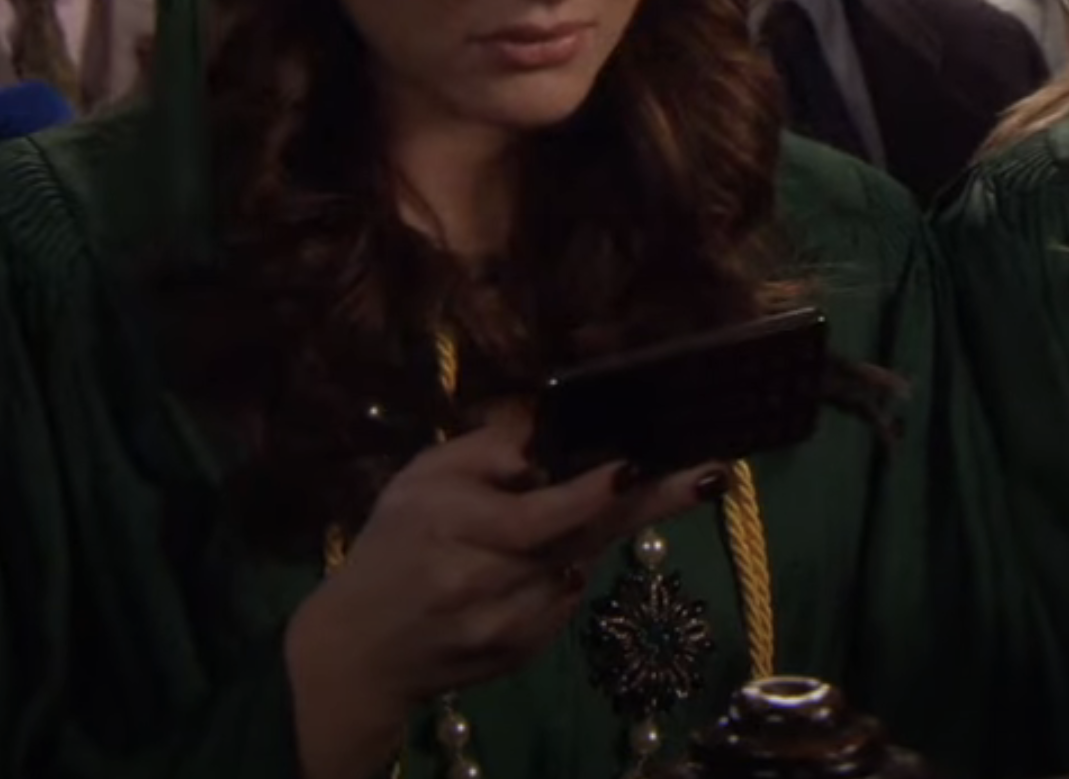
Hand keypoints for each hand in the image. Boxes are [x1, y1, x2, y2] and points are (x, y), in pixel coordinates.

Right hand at [284, 405, 721, 778]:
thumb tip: (542, 416)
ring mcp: (507, 627)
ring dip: (586, 538)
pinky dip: (560, 578)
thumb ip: (482, 450)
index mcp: (453, 528)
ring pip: (577, 569)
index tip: (632, 466)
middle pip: (581, 539)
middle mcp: (484, 584)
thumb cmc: (392, 547)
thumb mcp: (420, 480)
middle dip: (648, 504)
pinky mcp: (521, 654)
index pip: (535, 516)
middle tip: (708, 476)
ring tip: (568, 516)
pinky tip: (530, 570)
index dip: (588, 493)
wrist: (360, 651)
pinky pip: (564, 603)